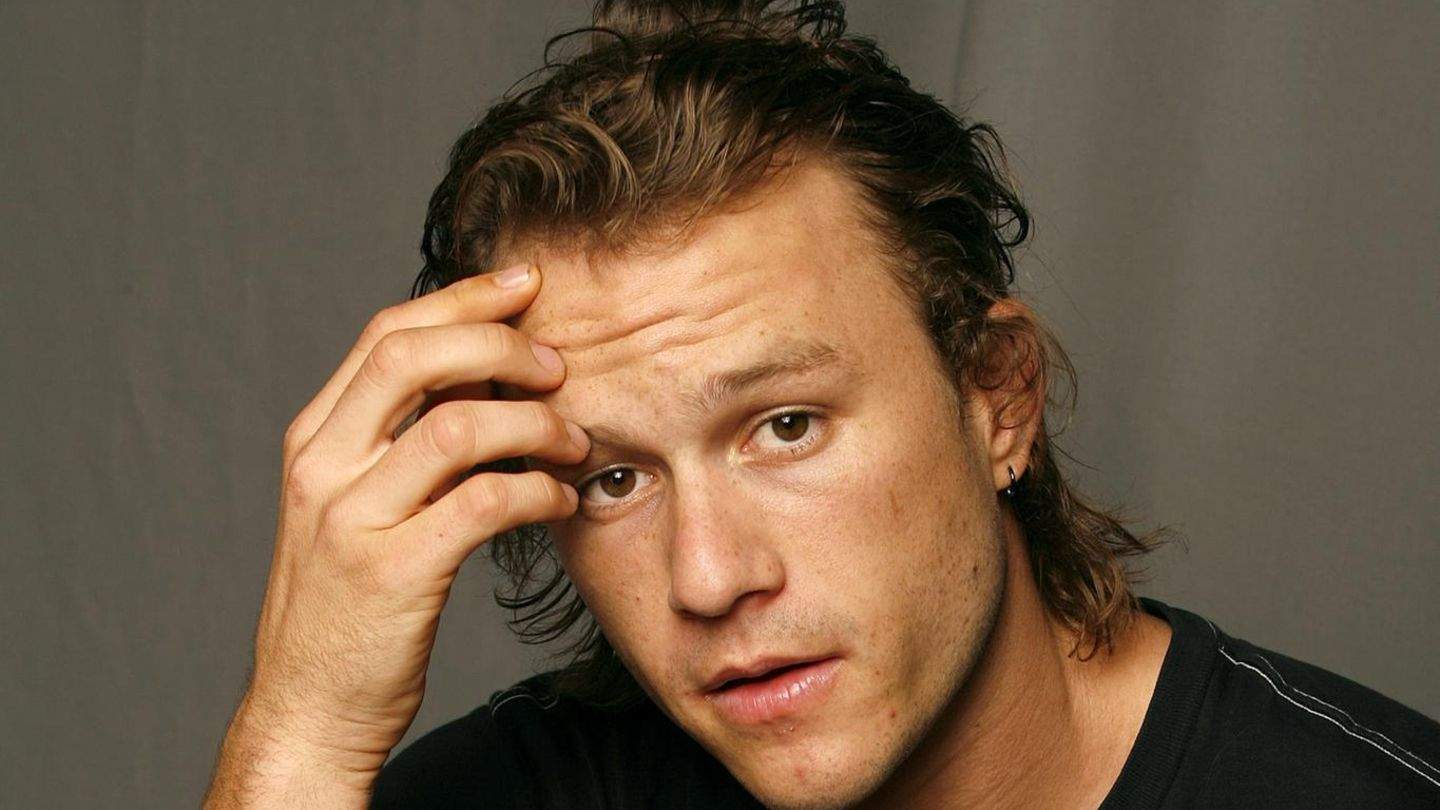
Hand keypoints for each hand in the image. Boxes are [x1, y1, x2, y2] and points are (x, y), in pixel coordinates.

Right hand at [204, 263, 587, 806]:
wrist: (310, 708)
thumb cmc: (350, 605)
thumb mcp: (359, 506)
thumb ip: (403, 441)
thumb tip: (486, 377)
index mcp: (314, 439)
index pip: (387, 333)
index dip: (462, 299)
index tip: (525, 285)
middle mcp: (322, 466)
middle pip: (411, 355)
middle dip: (500, 342)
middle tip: (560, 364)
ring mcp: (352, 518)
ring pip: (457, 425)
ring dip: (535, 424)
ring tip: (576, 442)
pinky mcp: (392, 572)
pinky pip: (485, 502)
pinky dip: (539, 491)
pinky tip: (562, 501)